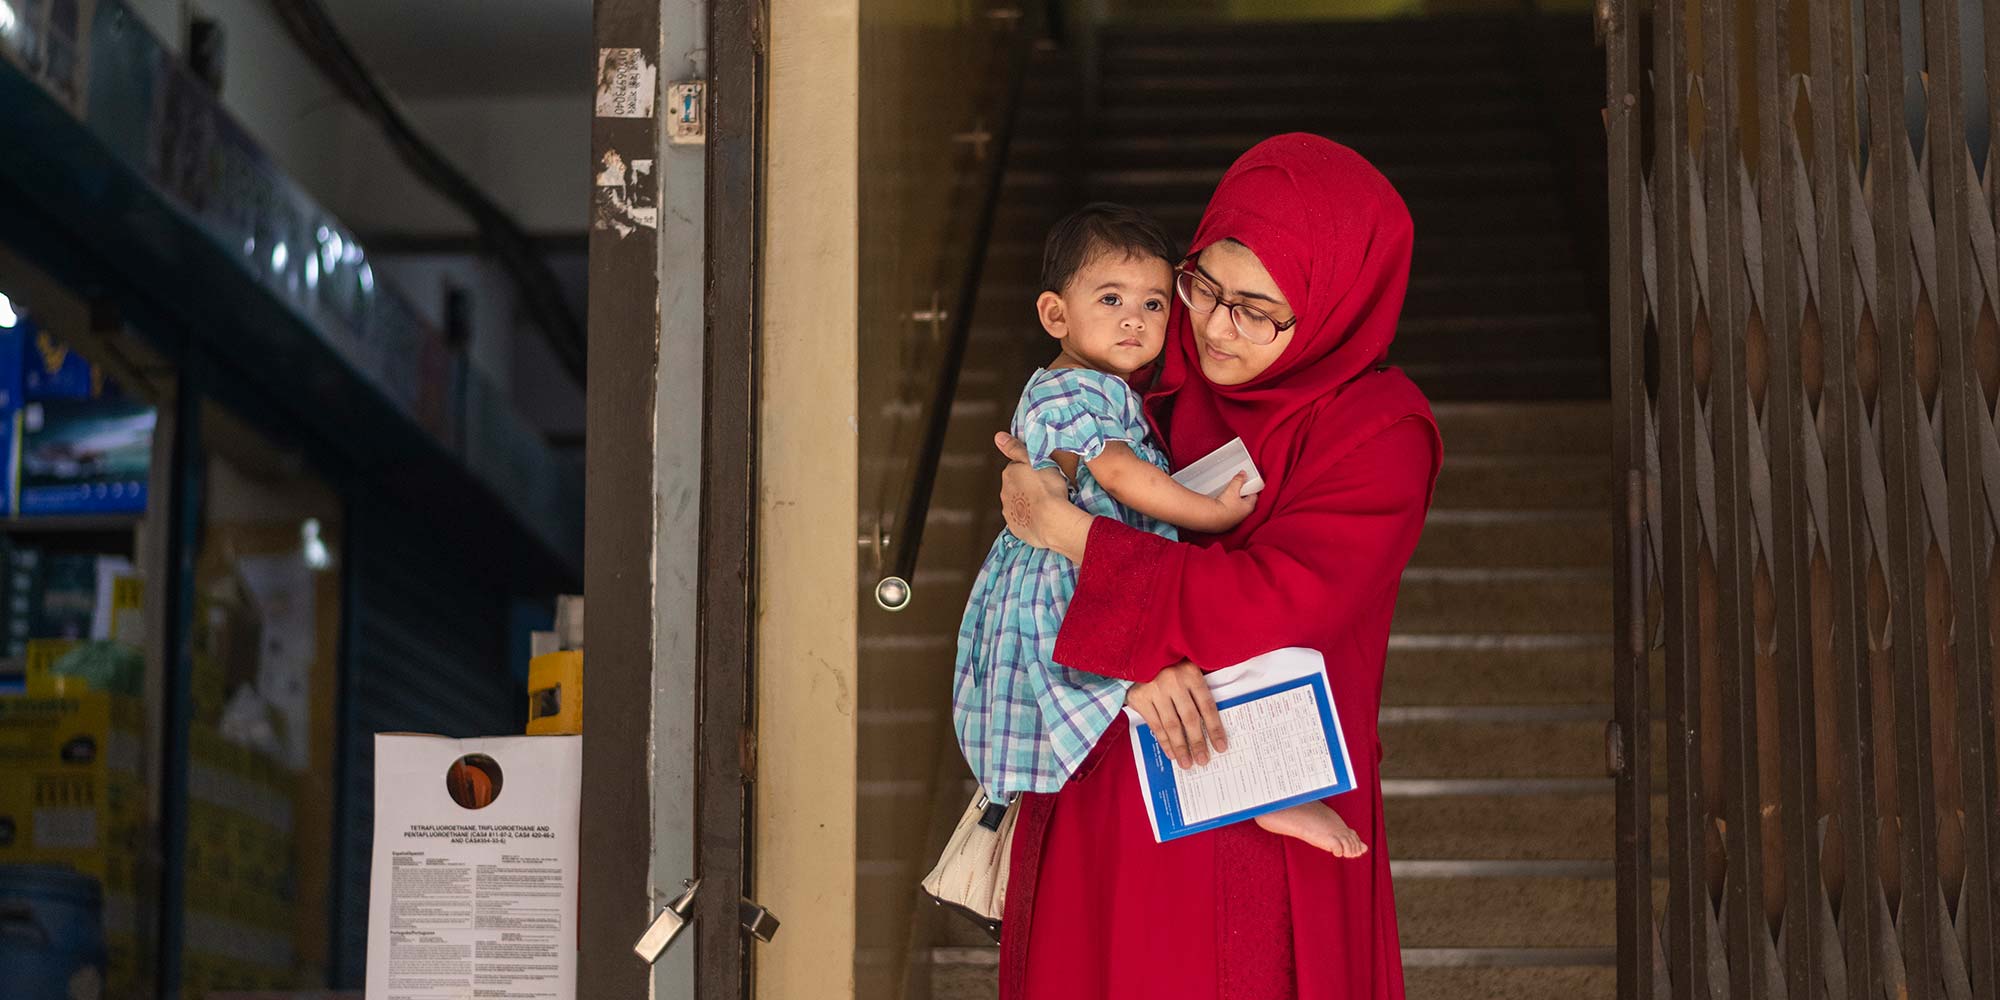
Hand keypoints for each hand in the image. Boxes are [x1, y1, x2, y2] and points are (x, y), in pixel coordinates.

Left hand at [996, 433, 1070, 549]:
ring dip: (1028, 503)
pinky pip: (1023, 521)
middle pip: (1016, 486)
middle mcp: (1005, 493)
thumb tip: (998, 436)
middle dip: (1027, 486)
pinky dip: (1030, 519)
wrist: (1051, 520)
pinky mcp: (1016, 528)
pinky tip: (1042, 518)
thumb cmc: (1048, 488)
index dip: (1030, 469)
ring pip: (1019, 504)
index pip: (1017, 467)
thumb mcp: (1035, 459)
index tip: (1042, 472)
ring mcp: (1010, 512)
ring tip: (1046, 504)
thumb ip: (1015, 447)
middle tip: (1046, 488)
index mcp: (1009, 474)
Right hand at [1125, 661, 1227, 768]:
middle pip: (1189, 718)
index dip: (1214, 728)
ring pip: (1171, 725)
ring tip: (1187, 763)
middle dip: (1197, 742)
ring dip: (1180, 747)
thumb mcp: (1188, 669)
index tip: (1221, 746)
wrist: (1138, 654)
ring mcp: (1154, 689)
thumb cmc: (1169, 665)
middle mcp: (1173, 681)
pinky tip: (1171, 753)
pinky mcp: (1139, 697)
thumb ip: (1198, 690)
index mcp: (1190, 673)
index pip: (1206, 706)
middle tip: (1203, 760)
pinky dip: (1164, 741)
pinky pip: (1155, 725)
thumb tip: (1212, 724)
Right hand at [1209, 472, 1258, 529]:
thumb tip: (1243, 474)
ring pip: (1237, 509)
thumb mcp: (1232, 489)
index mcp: (1249, 507)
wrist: (1212, 518)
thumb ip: (1238, 480)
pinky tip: (1220, 505)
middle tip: (1236, 489)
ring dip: (1234, 503)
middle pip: (1245, 503)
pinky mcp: (1225, 523)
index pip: (1254, 496)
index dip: (1251, 489)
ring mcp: (1234, 520)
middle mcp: (1243, 515)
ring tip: (1227, 496)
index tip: (1247, 484)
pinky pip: (1228, 514)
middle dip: (1242, 496)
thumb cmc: (1225, 506)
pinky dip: (1226, 509)